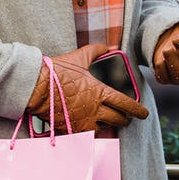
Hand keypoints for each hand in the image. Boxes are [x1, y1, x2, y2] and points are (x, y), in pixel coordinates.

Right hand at [27, 43, 148, 133]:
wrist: (35, 87)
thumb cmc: (58, 71)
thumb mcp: (79, 57)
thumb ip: (96, 51)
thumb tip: (108, 46)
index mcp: (100, 92)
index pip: (125, 103)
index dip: (137, 110)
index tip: (143, 113)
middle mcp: (95, 109)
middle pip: (117, 119)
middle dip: (124, 119)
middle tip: (126, 118)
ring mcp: (83, 121)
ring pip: (103, 128)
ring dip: (108, 125)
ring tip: (109, 122)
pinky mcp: (71, 129)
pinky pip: (86, 133)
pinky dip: (90, 130)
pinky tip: (90, 126)